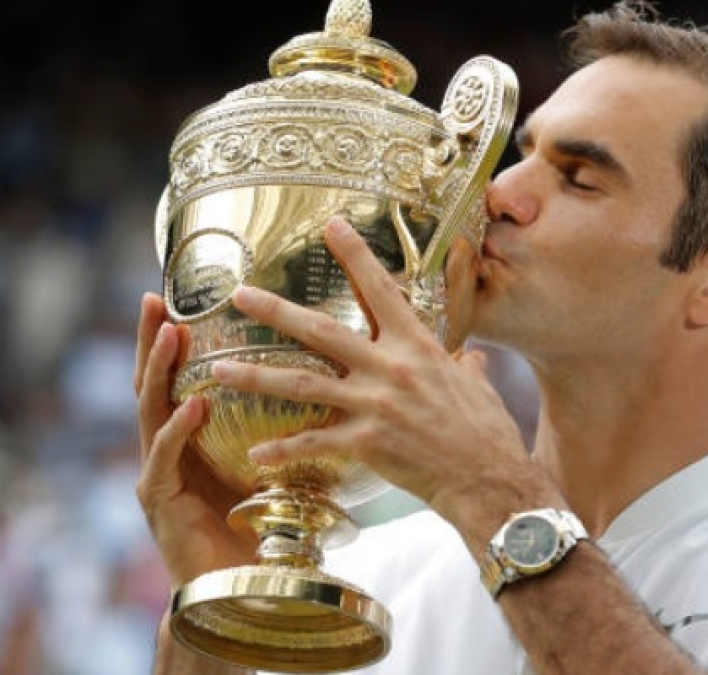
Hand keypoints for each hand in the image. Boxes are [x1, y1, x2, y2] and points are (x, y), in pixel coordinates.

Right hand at [133, 293, 256, 589]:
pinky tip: (194, 406)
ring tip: (171, 333)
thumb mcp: (273, 463)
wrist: (242, 587)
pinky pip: (164, 456)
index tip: (182, 295)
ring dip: (159, 369)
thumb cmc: (262, 525)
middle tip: (156, 298)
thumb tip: (339, 382)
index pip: (181, 374)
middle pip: (153, 381)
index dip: (178, 336)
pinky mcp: (159, 499)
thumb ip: (284, 425)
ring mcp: (157, 470)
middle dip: (151, 339)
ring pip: (150, 409)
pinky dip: (178, 429)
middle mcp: (167, 445)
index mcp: (193, 434)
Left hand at [212, 219, 550, 544]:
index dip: (354, 255)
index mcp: (416, 344)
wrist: (488, 479)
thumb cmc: (487, 432)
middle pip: (319, 331)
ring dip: (255, 375)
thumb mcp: (476, 384)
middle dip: (275, 310)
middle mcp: (389, 367)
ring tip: (218, 369)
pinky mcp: (365, 443)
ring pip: (300, 383)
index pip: (380, 288)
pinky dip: (281, 450)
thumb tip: (468, 359)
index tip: (330, 226)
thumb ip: (463, 365)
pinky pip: (313, 442)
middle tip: (239, 295)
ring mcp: (373, 405)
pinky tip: (254, 453)